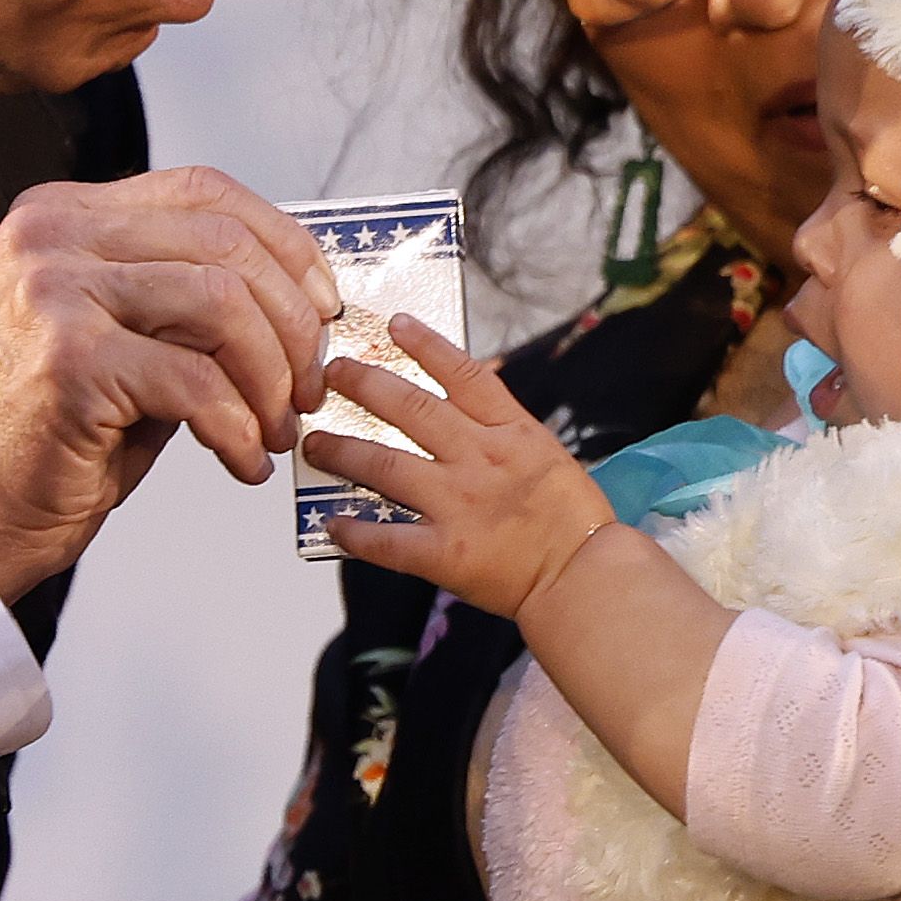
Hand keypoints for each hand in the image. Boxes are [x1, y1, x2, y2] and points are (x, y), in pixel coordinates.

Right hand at [0, 168, 335, 600]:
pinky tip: (241, 459)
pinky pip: (196, 382)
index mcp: (63, 214)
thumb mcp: (119, 334)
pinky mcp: (69, 362)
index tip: (320, 303)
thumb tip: (296, 294)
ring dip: (269, 378)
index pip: (205, 191)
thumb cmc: (48, 432)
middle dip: (291, 323)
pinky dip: (239, 427)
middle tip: (304, 386)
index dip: (284, 243)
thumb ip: (185, 295)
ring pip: (222, 304)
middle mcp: (50, 237)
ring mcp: (53, 294)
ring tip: (274, 427)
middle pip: (225, 244)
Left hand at [299, 314, 614, 618]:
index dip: (426, 345)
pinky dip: (356, 533)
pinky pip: (389, 541)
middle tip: (332, 372)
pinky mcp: (446, 553)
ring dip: (344, 451)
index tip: (394, 324)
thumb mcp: (547, 455)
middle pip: (412, 410)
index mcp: (512, 433)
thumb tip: (467, 408)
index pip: (463, 374)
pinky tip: (332, 523)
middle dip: (365, 385)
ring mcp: (460, 505)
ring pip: (387, 467)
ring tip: (314, 442)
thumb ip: (504, 432)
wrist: (586, 575)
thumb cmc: (574, 520)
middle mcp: (480, 459)